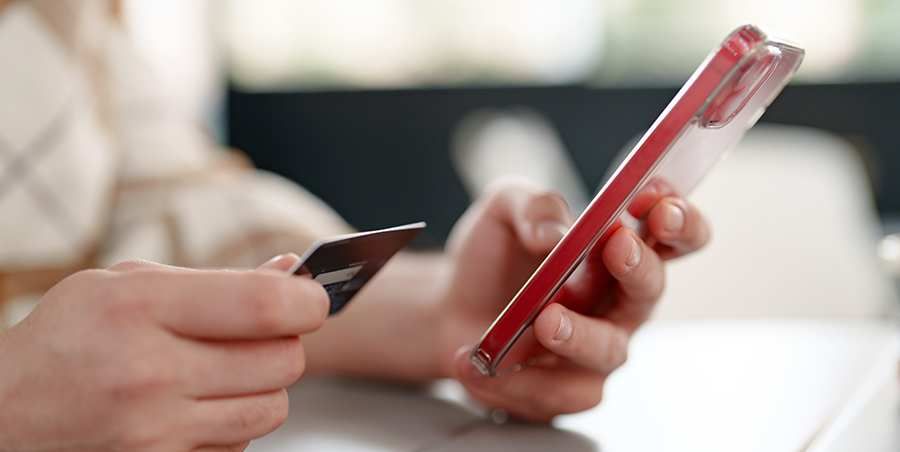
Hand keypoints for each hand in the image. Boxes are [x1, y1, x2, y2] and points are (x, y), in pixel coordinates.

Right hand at [0, 255, 326, 451]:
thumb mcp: (126, 284)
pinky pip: (242, 443)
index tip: (315, 295)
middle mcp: (150, 374)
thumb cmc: (70, 338)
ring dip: (264, 384)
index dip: (307, 299)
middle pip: (282, 360)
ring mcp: (156, 432)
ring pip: (273, 407)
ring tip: (224, 368)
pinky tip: (200, 403)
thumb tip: (293, 273)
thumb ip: (215, 280)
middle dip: (286, 341)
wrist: (5, 416)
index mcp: (138, 309)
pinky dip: (237, 421)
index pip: (264, 306)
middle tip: (260, 330)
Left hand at [437, 181, 709, 421]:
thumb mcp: (504, 208)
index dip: (677, 217)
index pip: (673, 234)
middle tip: (617, 247)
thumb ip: (534, 205)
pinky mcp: (563, 389)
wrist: (449, 305)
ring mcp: (596, 348)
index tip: (653, 197)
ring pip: (609, 350)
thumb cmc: (494, 255)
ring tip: (546, 320)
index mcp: (620, 250)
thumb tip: (557, 233)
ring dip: (580, 334)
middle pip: (650, 288)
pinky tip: (476, 361)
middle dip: (640, 266)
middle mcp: (619, 302)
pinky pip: (556, 393)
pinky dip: (515, 379)